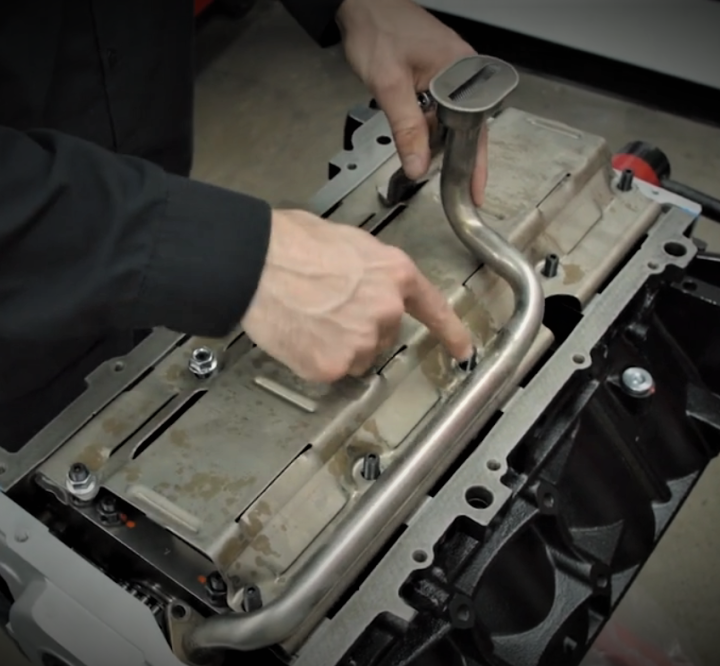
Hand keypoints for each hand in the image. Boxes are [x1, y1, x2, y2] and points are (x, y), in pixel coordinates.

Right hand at [240, 209, 473, 382]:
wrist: (257, 264)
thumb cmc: (290, 244)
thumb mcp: (346, 241)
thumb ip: (368, 269)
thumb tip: (361, 280)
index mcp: (395, 273)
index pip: (433, 308)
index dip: (450, 332)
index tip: (463, 350)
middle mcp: (387, 310)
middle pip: (383, 335)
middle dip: (359, 327)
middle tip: (325, 308)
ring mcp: (362, 341)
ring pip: (357, 356)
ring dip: (337, 345)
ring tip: (308, 318)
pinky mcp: (334, 365)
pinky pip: (331, 371)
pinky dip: (314, 359)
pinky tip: (299, 335)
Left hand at [336, 0, 487, 205]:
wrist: (359, 3)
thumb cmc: (377, 29)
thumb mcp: (389, 87)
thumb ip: (406, 129)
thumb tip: (418, 165)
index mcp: (462, 70)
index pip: (475, 127)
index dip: (473, 162)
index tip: (474, 190)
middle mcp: (463, 70)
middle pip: (466, 125)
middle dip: (455, 156)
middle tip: (454, 187)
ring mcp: (451, 70)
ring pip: (451, 119)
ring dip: (438, 140)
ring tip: (426, 161)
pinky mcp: (437, 71)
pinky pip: (440, 107)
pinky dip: (429, 126)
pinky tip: (418, 138)